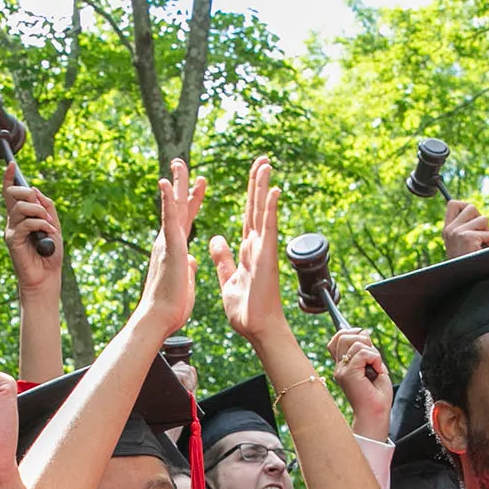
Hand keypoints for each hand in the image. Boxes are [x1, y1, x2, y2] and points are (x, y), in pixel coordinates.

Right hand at [5, 169, 62, 295]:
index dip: (9, 178)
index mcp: (22, 216)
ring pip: (22, 207)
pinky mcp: (12, 239)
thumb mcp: (54, 225)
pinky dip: (41, 225)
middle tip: (43, 208)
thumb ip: (46, 207)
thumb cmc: (50, 254)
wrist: (47, 277)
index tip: (11, 164)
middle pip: (15, 195)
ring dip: (40, 213)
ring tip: (50, 226)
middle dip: (29, 194)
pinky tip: (48, 233)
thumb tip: (35, 190)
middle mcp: (14, 221)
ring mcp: (12, 229)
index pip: (11, 193)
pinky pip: (26, 223)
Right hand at [133, 160, 206, 338]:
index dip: (194, 200)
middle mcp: (169, 242)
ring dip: (176, 184)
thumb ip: (188, 267)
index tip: (200, 184)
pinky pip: (169, 219)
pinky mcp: (169, 248)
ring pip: (174, 207)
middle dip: (182, 184)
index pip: (187, 219)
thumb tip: (191, 259)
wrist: (158, 319)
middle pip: (179, 206)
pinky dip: (168, 200)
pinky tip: (166, 182)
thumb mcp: (185, 281)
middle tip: (182, 163)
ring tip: (179, 163)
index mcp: (177, 249)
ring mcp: (168, 243)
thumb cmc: (171, 307)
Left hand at [208, 158, 292, 349]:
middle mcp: (256, 245)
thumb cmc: (245, 309)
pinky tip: (273, 191)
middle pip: (256, 207)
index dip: (249, 194)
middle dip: (258, 183)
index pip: (247, 215)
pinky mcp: (266, 257)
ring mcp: (262, 250)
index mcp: (247, 250)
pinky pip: (267, 229)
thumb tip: (215, 239)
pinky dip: (269, 210)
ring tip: (265, 165)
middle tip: (262, 159)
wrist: (257, 328)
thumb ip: (223, 257)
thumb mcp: (228, 278)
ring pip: (262, 212)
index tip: (253, 175)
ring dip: (264, 188)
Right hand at [327, 327, 392, 430]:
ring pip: (356, 343)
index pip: (338, 339)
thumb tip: (364, 332)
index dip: (351, 332)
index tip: (366, 339)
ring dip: (373, 353)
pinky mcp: (348, 374)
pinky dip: (376, 360)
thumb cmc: (377, 395)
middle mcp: (339, 367)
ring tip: (376, 368)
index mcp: (343, 366)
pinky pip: (364, 353)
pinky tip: (378, 372)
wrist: (376, 414)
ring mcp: (341, 371)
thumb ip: (366, 350)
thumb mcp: (373, 365)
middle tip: (373, 358)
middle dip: (364, 340)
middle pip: (344, 336)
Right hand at [441, 199, 488, 258]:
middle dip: (481, 220)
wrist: (465, 281)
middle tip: (480, 236)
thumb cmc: (468, 263)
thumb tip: (474, 210)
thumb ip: (464, 227)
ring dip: (487, 233)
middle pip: (471, 207)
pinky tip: (482, 252)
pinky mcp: (468, 238)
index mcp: (447, 230)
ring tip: (481, 247)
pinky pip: (488, 233)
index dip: (465, 206)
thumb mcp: (461, 243)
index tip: (471, 216)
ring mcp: (458, 233)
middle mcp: (450, 230)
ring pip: (483, 219)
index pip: (453, 204)